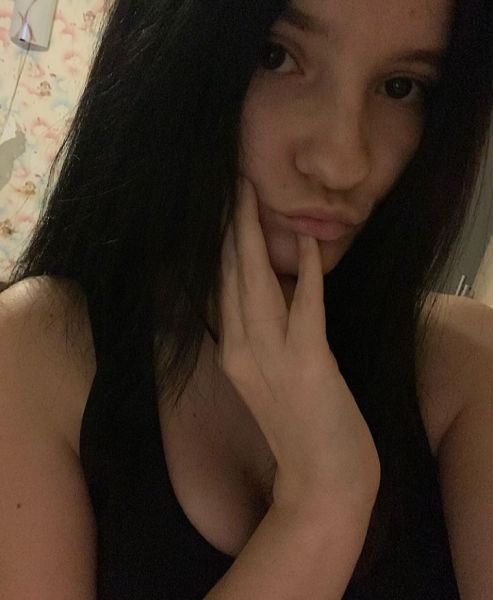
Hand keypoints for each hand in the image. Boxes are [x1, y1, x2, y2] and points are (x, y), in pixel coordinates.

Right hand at [218, 177, 379, 514]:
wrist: (321, 482)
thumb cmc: (299, 428)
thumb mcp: (269, 376)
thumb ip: (260, 335)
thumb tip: (268, 289)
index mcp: (232, 352)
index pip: (221, 286)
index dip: (220, 243)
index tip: (220, 208)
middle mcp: (240, 350)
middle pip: (230, 276)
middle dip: (228, 226)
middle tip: (227, 182)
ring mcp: (272, 358)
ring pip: (256, 285)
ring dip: (254, 237)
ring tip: (248, 194)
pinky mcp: (309, 365)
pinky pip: (305, 309)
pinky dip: (307, 274)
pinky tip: (307, 243)